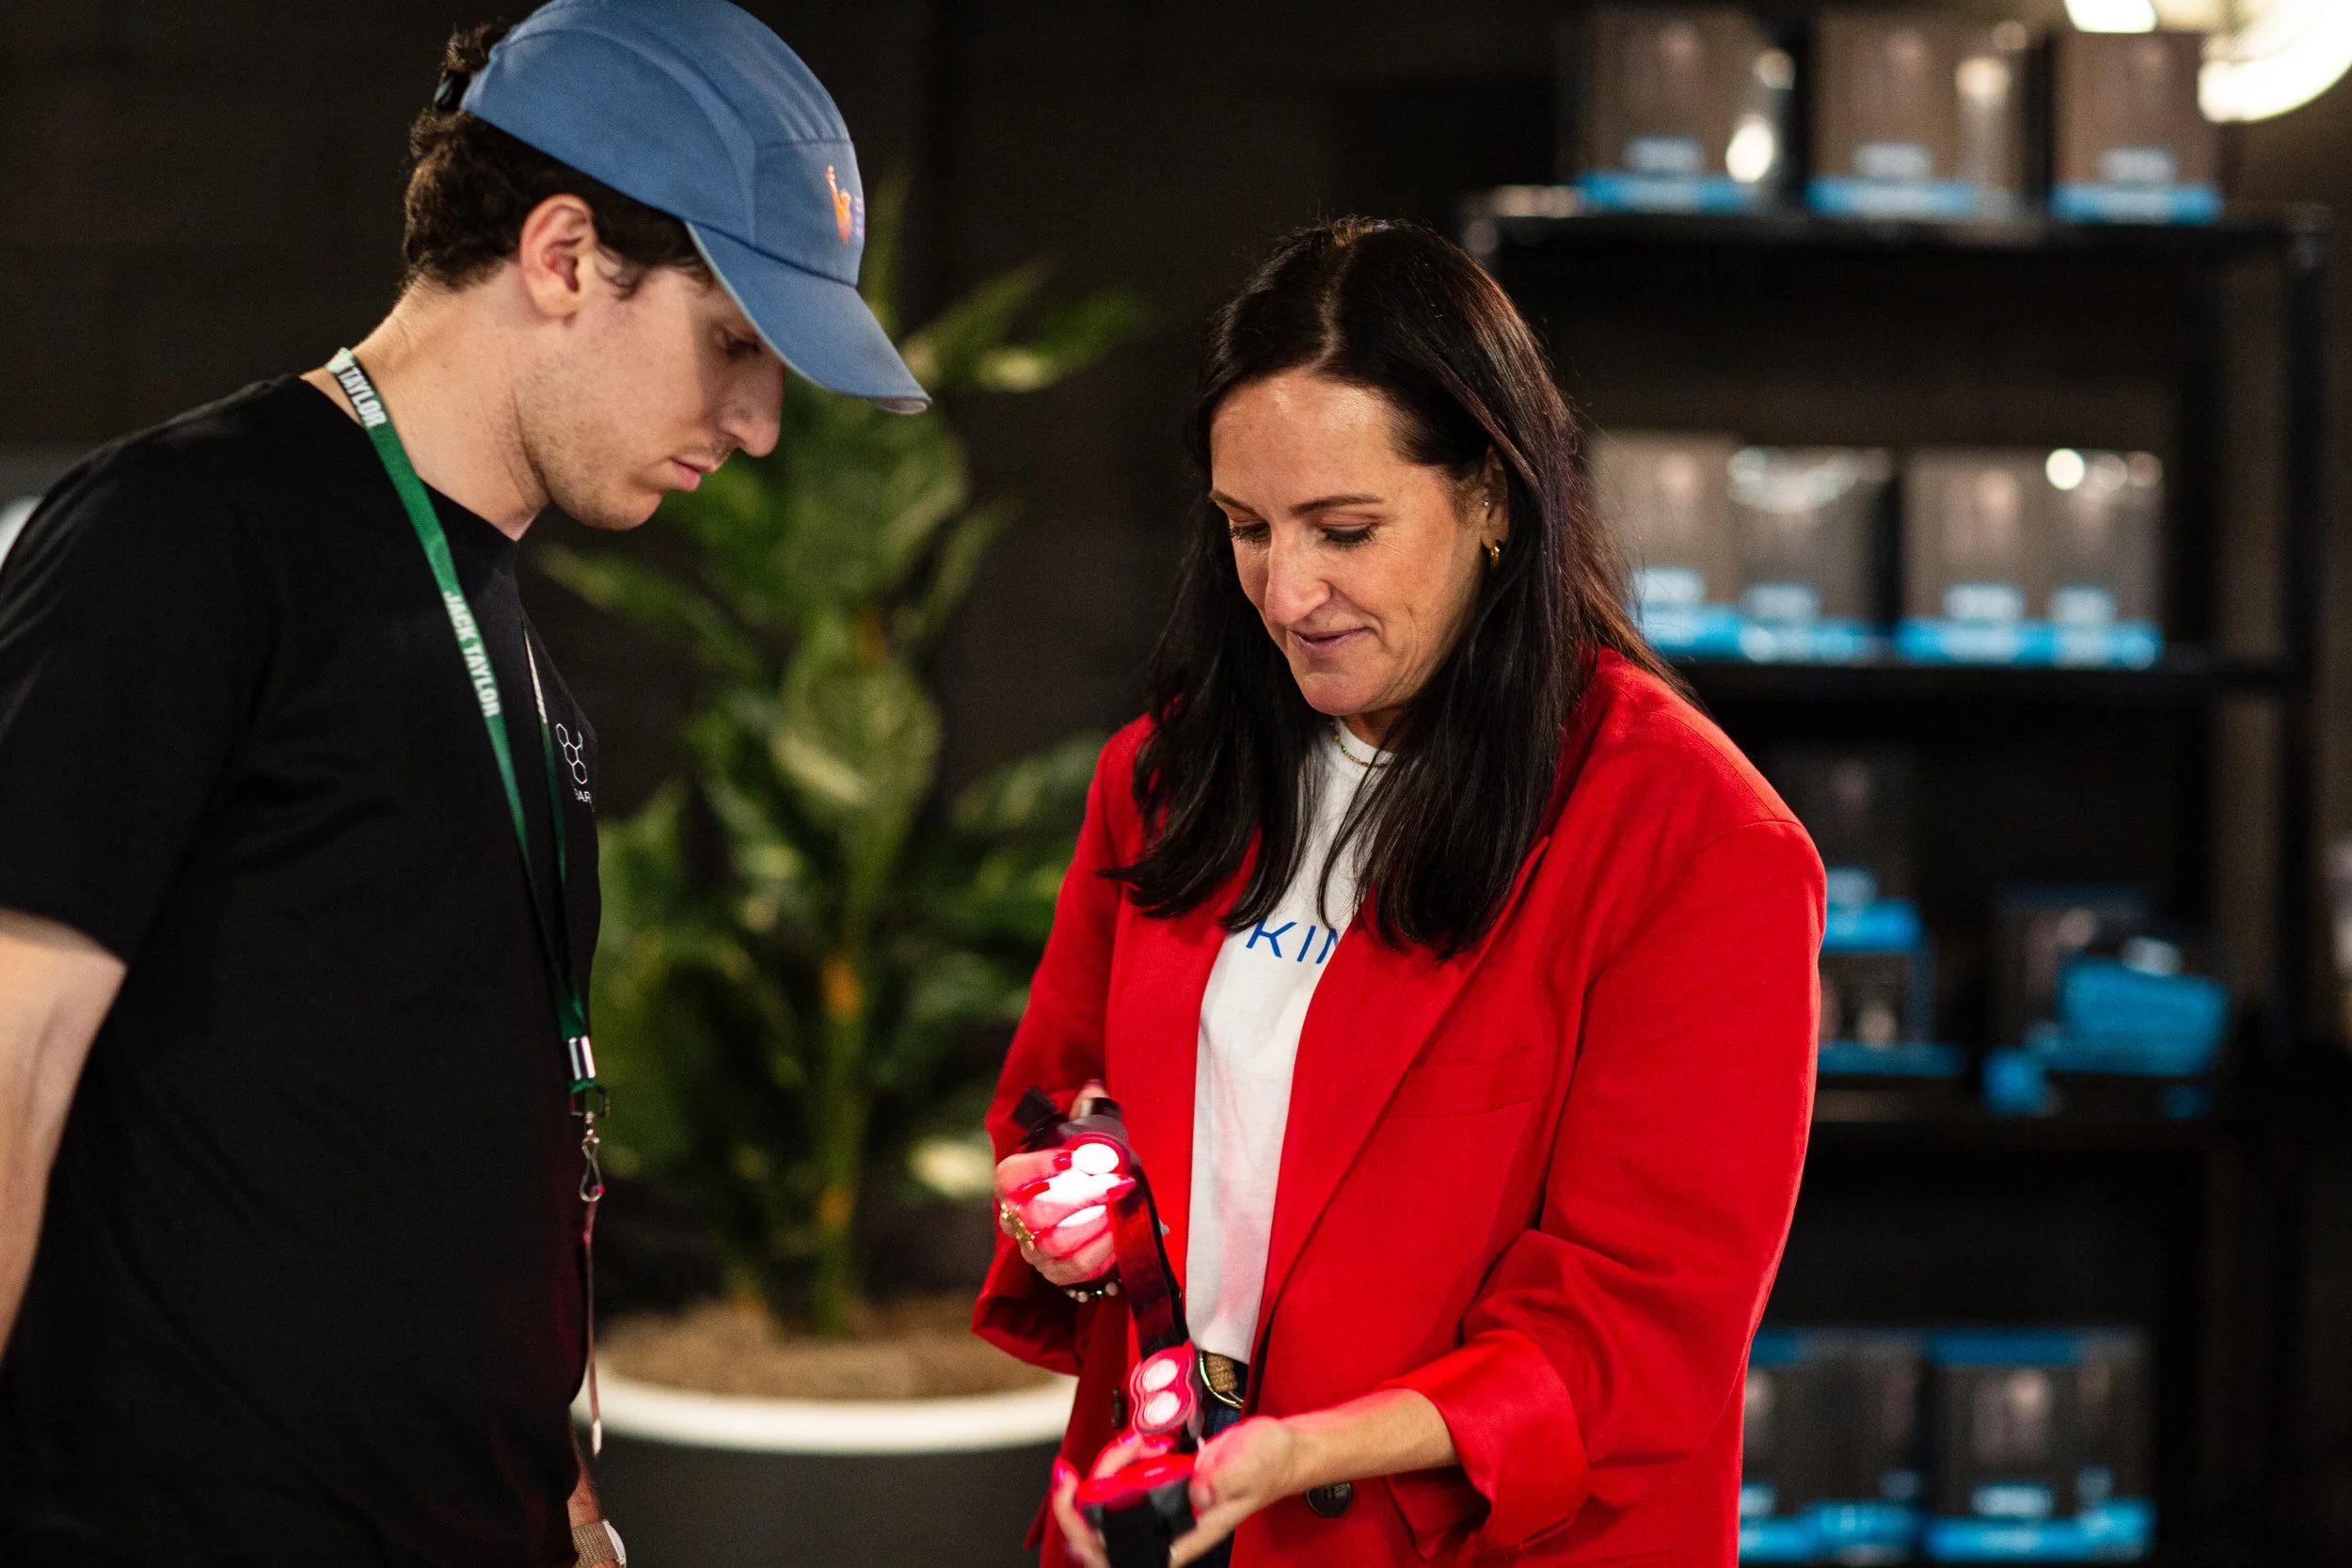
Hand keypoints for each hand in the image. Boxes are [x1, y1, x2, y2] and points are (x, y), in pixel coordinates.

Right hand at [995, 1080, 1126, 1288]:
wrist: (1079, 1216)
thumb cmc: (1077, 1172)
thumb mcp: (1079, 1140)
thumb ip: (1085, 1113)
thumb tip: (1096, 1087)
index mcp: (1013, 1183)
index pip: (1010, 1177)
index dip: (1036, 1168)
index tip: (1069, 1157)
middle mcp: (1015, 1218)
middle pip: (1037, 1213)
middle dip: (1082, 1197)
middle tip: (1117, 1183)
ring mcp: (1032, 1249)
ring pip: (1055, 1243)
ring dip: (1094, 1226)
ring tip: (1122, 1208)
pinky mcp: (1054, 1273)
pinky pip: (1073, 1269)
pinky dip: (1100, 1253)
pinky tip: (1120, 1233)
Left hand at [1048, 1418, 1305, 1567]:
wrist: (1280, 1451)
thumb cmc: (1270, 1466)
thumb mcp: (1251, 1465)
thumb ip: (1224, 1479)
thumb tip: (1195, 1492)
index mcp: (1185, 1536)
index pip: (1124, 1552)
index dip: (1089, 1535)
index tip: (1076, 1499)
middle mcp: (1168, 1526)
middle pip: (1103, 1531)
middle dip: (1082, 1498)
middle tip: (1074, 1471)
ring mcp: (1162, 1507)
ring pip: (1109, 1501)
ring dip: (1108, 1469)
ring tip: (1131, 1445)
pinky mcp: (1161, 1486)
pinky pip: (1124, 1481)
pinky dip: (1121, 1459)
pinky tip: (1136, 1443)